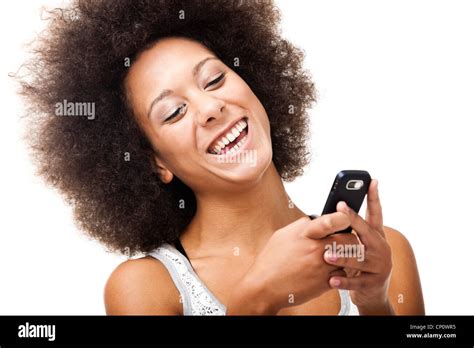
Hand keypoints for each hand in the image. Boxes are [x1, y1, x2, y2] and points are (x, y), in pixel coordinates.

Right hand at [228, 212, 359, 313]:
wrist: (264, 287)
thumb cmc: (271, 262)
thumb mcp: (282, 235)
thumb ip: (302, 226)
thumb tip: (315, 220)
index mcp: (304, 233)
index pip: (334, 220)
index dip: (344, 218)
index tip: (345, 218)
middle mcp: (315, 248)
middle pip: (349, 239)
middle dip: (349, 239)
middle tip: (343, 242)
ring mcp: (321, 266)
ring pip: (349, 258)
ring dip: (345, 257)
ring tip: (333, 258)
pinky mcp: (325, 282)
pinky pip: (342, 274)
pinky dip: (337, 273)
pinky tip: (324, 272)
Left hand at [323, 179, 392, 309]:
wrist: (373, 294)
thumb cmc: (361, 264)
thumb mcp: (359, 245)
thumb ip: (350, 232)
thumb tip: (331, 212)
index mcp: (376, 236)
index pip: (376, 213)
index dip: (374, 197)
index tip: (371, 181)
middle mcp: (380, 247)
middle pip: (366, 230)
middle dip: (353, 219)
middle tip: (339, 208)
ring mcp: (379, 265)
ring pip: (359, 257)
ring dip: (343, 255)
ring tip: (327, 254)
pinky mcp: (374, 282)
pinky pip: (357, 281)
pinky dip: (343, 280)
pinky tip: (331, 279)